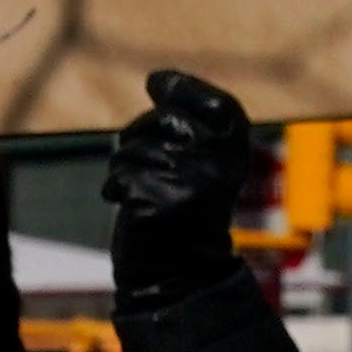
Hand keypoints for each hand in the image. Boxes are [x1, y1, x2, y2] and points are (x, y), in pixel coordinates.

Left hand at [101, 67, 265, 312]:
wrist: (180, 274)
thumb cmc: (183, 212)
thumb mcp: (203, 165)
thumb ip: (191, 127)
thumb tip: (157, 77)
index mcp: (236, 154)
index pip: (215, 104)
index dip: (183, 87)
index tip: (157, 81)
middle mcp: (218, 166)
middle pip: (163, 121)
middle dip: (140, 133)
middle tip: (141, 161)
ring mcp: (189, 186)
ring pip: (134, 150)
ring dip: (124, 168)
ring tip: (140, 192)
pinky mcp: (158, 207)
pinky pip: (120, 178)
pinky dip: (115, 189)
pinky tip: (128, 207)